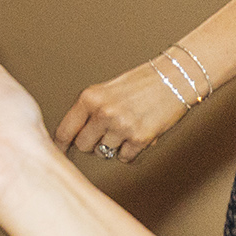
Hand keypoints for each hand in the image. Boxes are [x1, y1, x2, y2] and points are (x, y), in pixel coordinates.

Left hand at [53, 59, 195, 163]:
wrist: (175, 78)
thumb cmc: (142, 82)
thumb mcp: (106, 90)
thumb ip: (89, 110)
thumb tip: (73, 135)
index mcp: (90, 98)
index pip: (65, 130)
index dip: (61, 143)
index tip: (60, 150)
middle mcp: (103, 113)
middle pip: (83, 146)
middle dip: (92, 143)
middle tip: (105, 133)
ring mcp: (121, 127)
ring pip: (104, 153)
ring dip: (113, 146)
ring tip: (126, 128)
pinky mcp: (140, 139)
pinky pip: (124, 157)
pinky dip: (129, 151)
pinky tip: (137, 135)